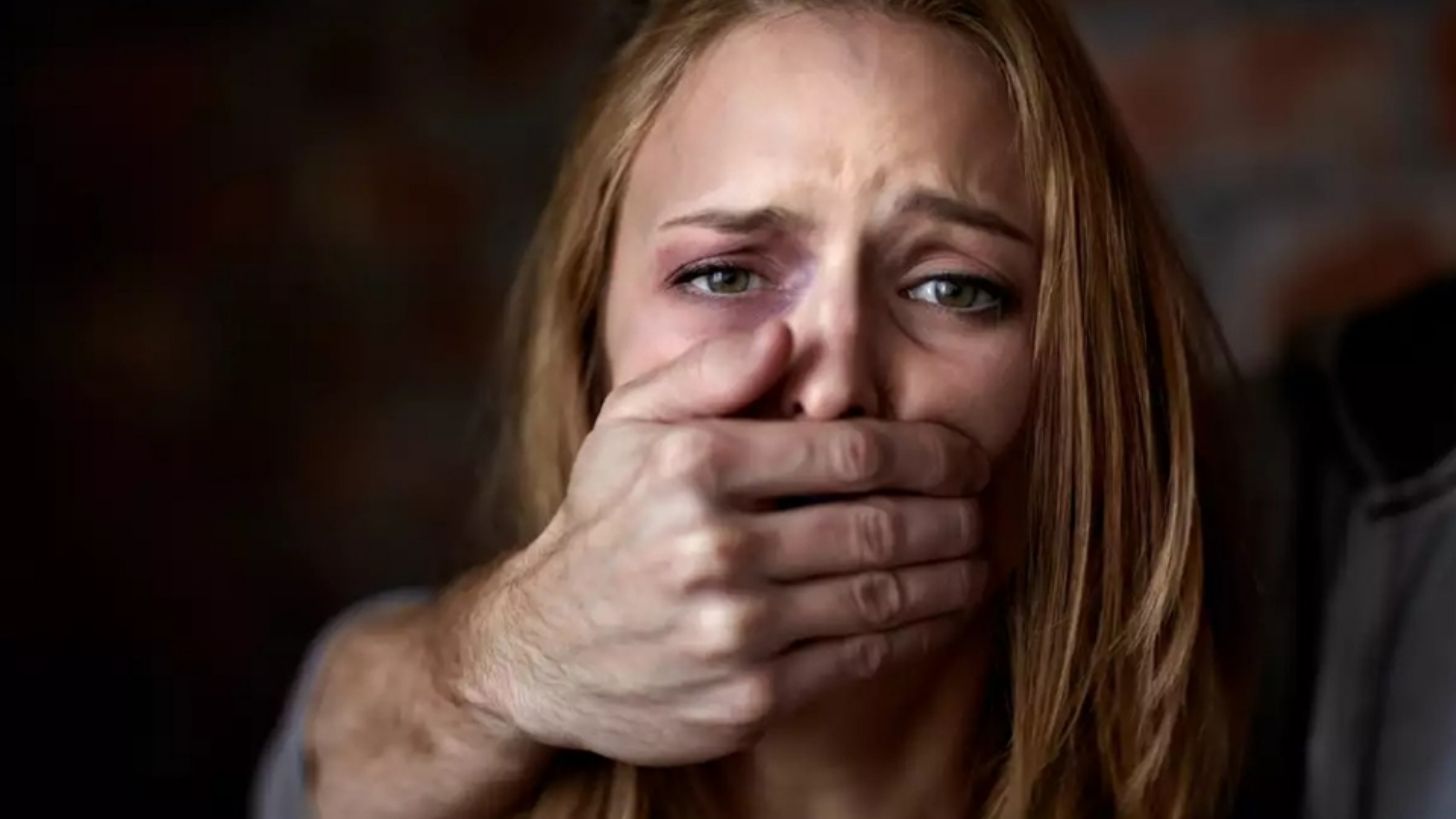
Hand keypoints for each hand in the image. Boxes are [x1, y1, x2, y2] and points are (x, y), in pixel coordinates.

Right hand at [449, 323, 990, 764]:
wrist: (543, 648)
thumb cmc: (603, 522)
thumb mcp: (630, 425)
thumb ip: (710, 372)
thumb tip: (788, 333)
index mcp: (696, 465)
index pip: (854, 451)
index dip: (931, 451)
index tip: (965, 455)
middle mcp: (715, 546)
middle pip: (880, 523)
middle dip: (953, 514)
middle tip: (982, 507)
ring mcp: (734, 629)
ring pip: (882, 593)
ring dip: (950, 574)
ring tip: (977, 556)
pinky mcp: (748, 698)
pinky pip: (859, 657)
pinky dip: (915, 632)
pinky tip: (938, 611)